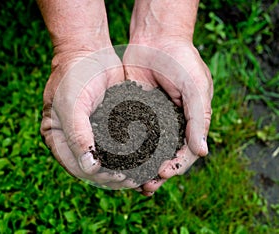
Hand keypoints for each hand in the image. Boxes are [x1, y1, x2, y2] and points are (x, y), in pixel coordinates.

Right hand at [38, 0, 137, 188]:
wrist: (89, 51)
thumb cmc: (74, 75)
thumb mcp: (70, 105)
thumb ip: (77, 136)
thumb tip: (90, 167)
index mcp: (58, 138)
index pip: (77, 166)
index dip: (97, 176)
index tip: (119, 178)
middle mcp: (74, 139)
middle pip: (93, 168)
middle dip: (112, 177)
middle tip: (133, 181)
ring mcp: (91, 132)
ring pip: (107, 159)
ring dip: (122, 169)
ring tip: (140, 176)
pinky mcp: (107, 124)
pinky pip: (117, 144)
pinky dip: (128, 154)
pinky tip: (143, 159)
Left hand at [123, 39, 212, 195]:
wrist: (157, 38)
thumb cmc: (182, 61)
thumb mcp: (196, 89)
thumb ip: (199, 120)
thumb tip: (203, 152)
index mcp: (190, 121)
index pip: (186, 151)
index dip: (178, 165)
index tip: (165, 173)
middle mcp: (171, 124)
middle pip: (165, 156)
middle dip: (158, 173)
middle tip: (147, 186)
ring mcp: (152, 119)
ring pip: (147, 150)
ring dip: (141, 167)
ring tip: (132, 181)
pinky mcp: (134, 111)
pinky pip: (131, 134)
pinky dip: (127, 149)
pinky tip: (119, 160)